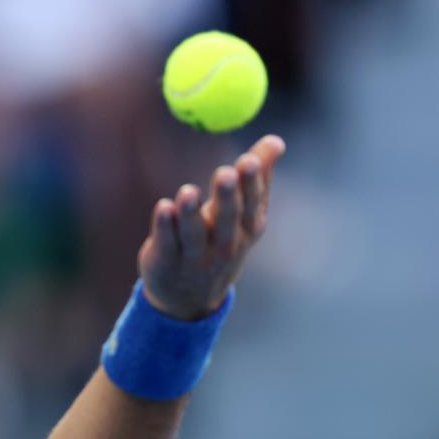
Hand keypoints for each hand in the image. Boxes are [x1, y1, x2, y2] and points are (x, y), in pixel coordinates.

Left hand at [137, 135, 285, 319]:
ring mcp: (194, 257)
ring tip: (188, 191)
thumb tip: (275, 140)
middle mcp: (223, 246)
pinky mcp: (166, 261)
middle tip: (225, 172)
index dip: (251, 185)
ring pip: (193, 235)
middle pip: (226, 221)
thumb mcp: (244, 215)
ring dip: (191, 213)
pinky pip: (166, 242)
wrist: (191, 297)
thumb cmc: (221, 242)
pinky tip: (163, 207)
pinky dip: (164, 226)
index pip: (251, 206)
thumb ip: (258, 177)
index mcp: (246, 231)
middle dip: (227, 197)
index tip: (249, 160)